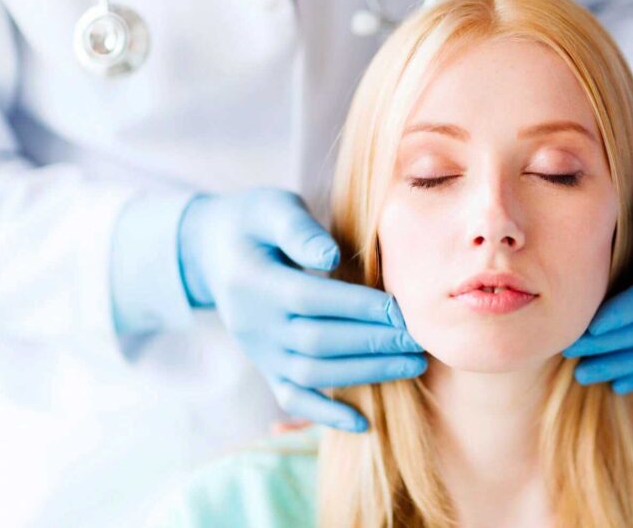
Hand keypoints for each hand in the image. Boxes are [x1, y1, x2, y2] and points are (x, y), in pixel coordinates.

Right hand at [179, 188, 425, 431]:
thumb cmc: (255, 222)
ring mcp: (259, 351)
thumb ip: (299, 229)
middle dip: (374, 342)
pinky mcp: (266, 366)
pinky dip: (327, 415)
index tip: (402, 309)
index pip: (311, 299)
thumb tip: (332, 256)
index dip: (358, 307)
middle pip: (318, 342)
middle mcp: (253, 324)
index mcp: (253, 281)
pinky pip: (294, 398)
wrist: (212, 250)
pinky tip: (364, 424)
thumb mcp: (271, 208)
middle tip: (420, 338)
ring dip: (365, 373)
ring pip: (312, 374)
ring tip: (412, 364)